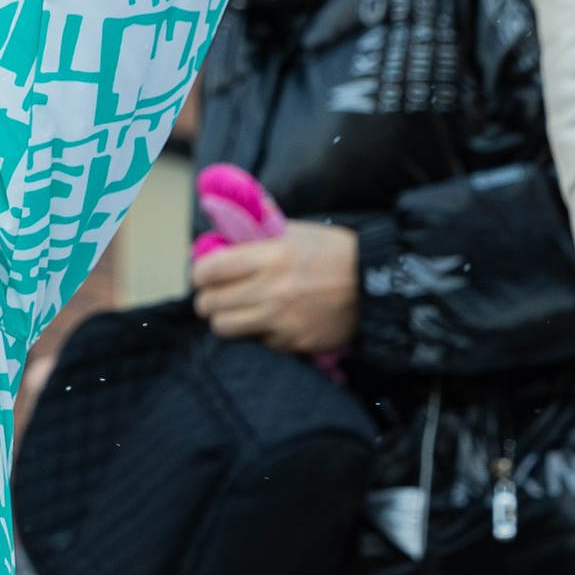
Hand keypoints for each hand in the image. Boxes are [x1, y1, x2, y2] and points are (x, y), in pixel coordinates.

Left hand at [195, 219, 359, 358]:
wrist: (374, 283)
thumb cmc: (333, 252)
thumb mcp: (295, 232)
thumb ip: (256, 236)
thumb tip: (219, 242)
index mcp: (269, 257)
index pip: (208, 270)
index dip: (200, 273)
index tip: (206, 274)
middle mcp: (270, 290)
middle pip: (208, 304)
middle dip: (208, 299)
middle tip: (217, 296)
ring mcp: (280, 320)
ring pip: (224, 328)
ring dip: (226, 319)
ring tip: (237, 311)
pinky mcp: (292, 343)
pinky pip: (257, 343)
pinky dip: (258, 334)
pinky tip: (272, 322)